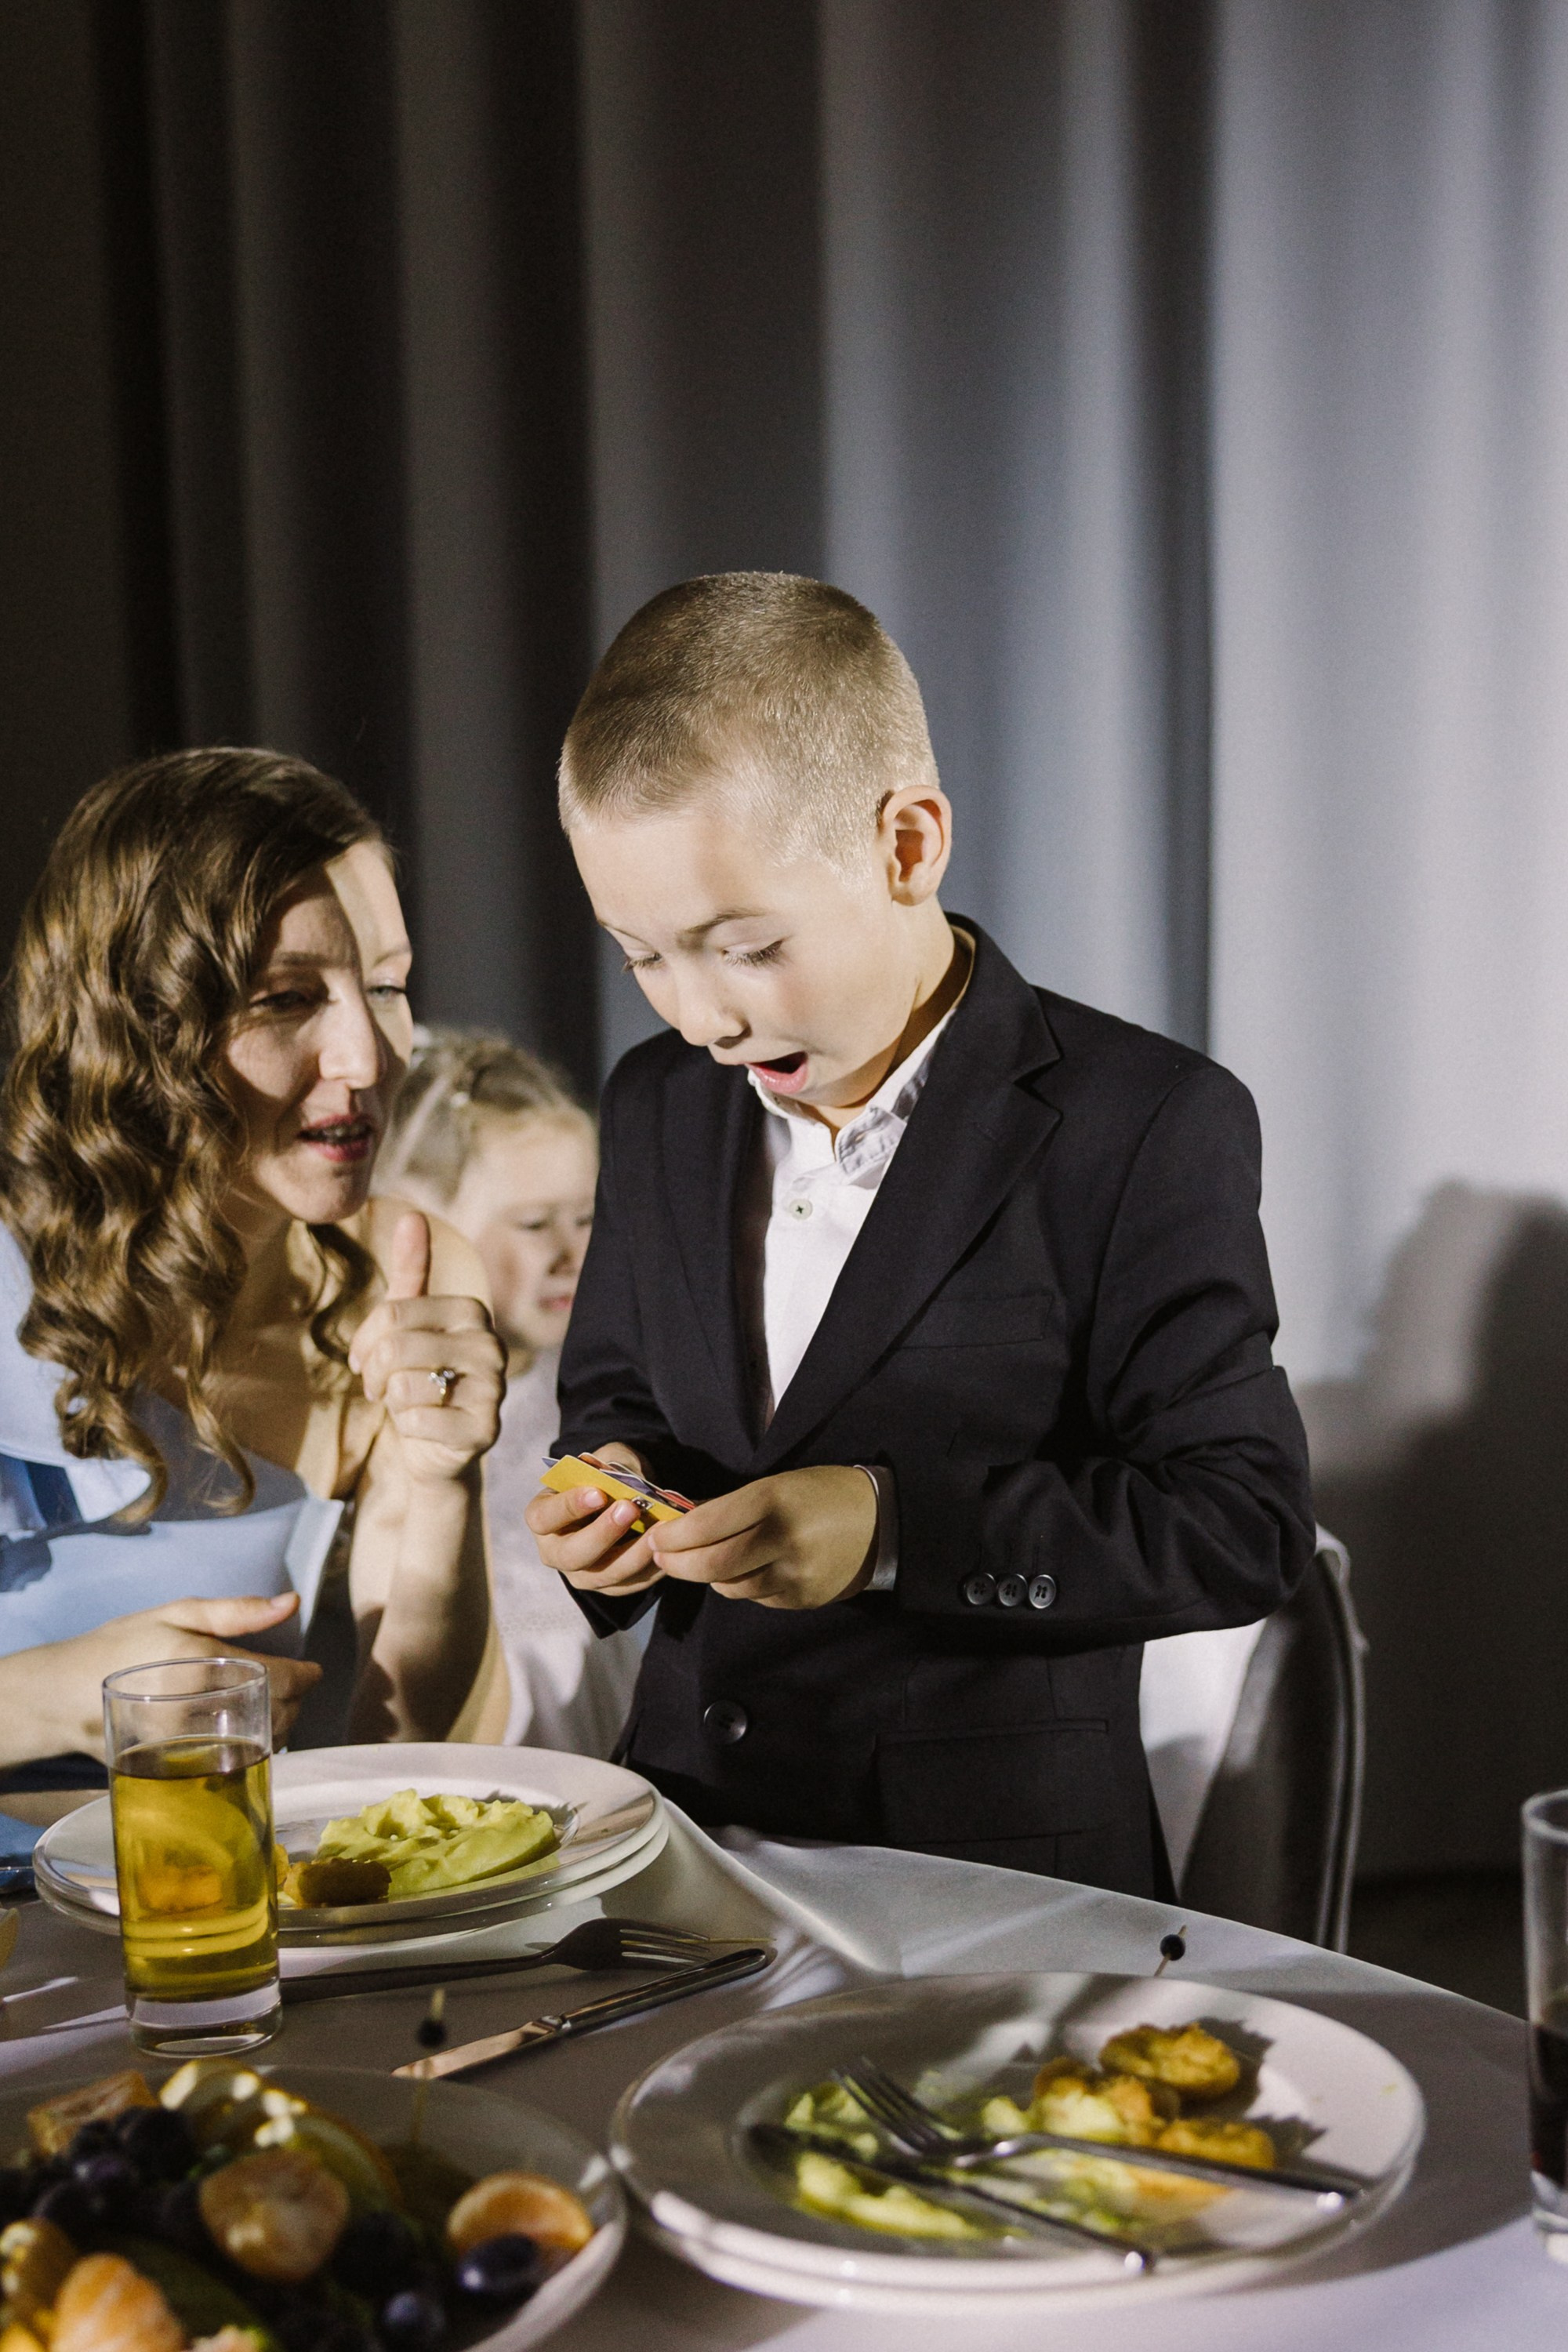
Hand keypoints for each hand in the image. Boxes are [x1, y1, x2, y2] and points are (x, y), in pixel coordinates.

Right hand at [34, 1594, 322, 1760]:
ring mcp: (184, 1744)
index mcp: (200, 1664)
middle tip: (293, 1687)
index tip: (313, 1671)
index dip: (306, 1677)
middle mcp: (194, 1709)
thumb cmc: (120, 1645)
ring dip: (279, 1727)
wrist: (63, 1696)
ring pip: (258, 1743)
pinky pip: (232, 1761)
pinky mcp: (175, 1767)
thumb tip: (291, 1603)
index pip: (278, 1679)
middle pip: (276, 1715)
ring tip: (273, 1707)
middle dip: (295, 1701)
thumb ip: (236, 1611)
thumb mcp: (175, 1613)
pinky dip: (249, 1747)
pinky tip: (244, 1731)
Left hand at [348, 1212, 504, 1487]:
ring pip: (403, 1386)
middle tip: (378, 1386)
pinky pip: (416, 1423)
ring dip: (391, 1401)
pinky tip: (422, 1428)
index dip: (364, 1340)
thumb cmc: (418, 1374)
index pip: (392, 1314)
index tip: (364, 1357)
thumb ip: (411, 1269)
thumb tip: (412, 1214)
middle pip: (395, 1348)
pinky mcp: (485, 1431)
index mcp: (472, 1311)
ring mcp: (494, 1390)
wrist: (435, 1444)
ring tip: (404, 1403)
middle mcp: (491, 1345)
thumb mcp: (408, 1321)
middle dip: (373, 1373)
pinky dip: (406, 1429)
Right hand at [525, 1443, 665, 1595]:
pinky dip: (651, 1566)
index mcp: (543, 1517)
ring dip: (633, 1553)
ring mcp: (582, 1574)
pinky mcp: (610, 1587)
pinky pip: (631, 1583)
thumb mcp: (603, 1461)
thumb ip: (609, 1467)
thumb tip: (622, 1477)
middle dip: (603, 1533)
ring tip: (658, 1530)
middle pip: (572, 1554)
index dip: (569, 1507)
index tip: (598, 1493)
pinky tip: (669, 1547)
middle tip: (629, 1509)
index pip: (544, 1517)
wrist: (620, 1499)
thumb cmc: (603, 1478)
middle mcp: (556, 1551)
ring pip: (604, 1574)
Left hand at [647, 1466, 876, 1609]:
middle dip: (677, 1563)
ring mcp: (795, 1574)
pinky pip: (756, 1597)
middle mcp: (783, 1539)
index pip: (706, 1525)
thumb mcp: (777, 1484)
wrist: (882, 1521)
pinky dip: (740, 1585)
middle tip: (662, 1556)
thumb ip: (730, 1506)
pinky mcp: (803, 1598)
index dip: (673, 1535)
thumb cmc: (821, 1493)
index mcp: (773, 1500)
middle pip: (711, 1564)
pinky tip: (744, 1570)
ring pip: (730, 1586)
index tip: (656, 1536)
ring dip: (707, 1575)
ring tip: (702, 1561)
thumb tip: (682, 1521)